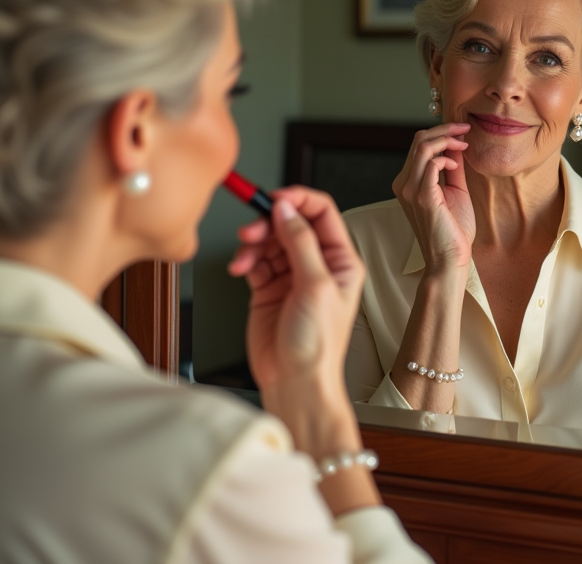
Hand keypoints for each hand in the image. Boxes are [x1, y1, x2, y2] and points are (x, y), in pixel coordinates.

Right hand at [228, 187, 364, 397]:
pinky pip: (255, 260)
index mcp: (341, 260)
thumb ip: (300, 242)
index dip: (298, 200)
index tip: (275, 200)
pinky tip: (241, 268)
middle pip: (291, 223)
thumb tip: (287, 209)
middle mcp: (317, 265)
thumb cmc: (318, 345)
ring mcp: (292, 276)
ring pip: (269, 240)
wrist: (295, 382)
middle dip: (269, 222)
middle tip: (251, 230)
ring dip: (253, 242)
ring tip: (244, 255)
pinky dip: (245, 259)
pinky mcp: (268, 288)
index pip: (322, 213)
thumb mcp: (315, 285)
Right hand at [392, 123, 475, 272]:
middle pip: (419, 140)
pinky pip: (430, 163)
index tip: (464, 130)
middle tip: (466, 128)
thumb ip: (453, 167)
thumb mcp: (455, 190)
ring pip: (423, 147)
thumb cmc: (453, 229)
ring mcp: (410, 190)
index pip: (419, 145)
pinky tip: (457, 166)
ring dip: (447, 138)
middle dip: (445, 129)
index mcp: (408, 182)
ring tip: (465, 142)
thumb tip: (457, 143)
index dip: (441, 132)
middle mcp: (403, 184)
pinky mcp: (423, 197)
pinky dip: (446, 157)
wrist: (450, 259)